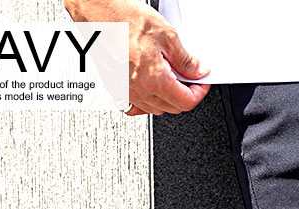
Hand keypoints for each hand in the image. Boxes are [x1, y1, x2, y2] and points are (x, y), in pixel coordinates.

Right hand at [64, 0, 209, 115]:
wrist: (96, 10)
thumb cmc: (123, 18)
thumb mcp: (166, 35)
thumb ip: (186, 59)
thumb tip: (198, 71)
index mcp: (154, 80)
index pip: (186, 102)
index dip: (199, 92)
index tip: (202, 82)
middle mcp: (139, 90)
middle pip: (173, 107)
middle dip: (186, 94)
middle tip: (190, 78)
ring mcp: (126, 91)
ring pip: (156, 109)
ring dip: (168, 99)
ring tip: (171, 78)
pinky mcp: (116, 86)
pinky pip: (135, 107)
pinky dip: (147, 103)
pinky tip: (151, 90)